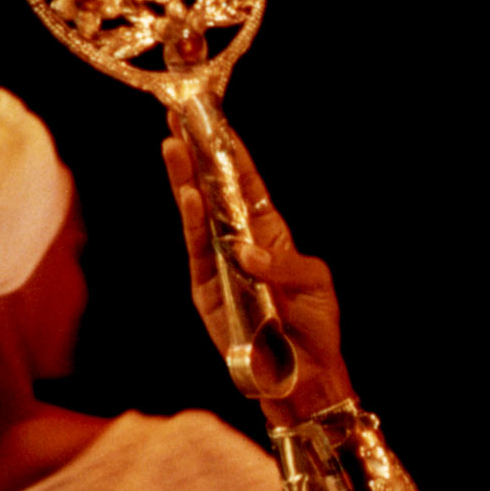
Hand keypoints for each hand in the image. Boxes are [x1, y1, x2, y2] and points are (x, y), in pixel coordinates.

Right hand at [161, 117, 354, 423]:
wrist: (302, 375)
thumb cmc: (315, 328)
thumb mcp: (314, 286)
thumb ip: (283, 265)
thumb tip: (246, 252)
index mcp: (270, 234)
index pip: (245, 183)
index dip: (230, 151)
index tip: (214, 117)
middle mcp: (239, 241)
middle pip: (213, 189)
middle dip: (198, 153)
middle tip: (180, 115)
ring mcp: (219, 263)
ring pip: (197, 213)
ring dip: (186, 179)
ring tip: (174, 142)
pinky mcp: (206, 288)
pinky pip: (197, 250)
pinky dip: (193, 223)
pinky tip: (188, 194)